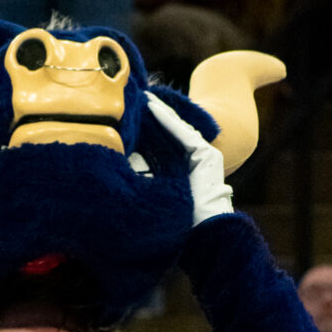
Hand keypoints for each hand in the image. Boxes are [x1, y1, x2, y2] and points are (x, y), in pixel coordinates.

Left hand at [144, 91, 231, 225]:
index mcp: (188, 170)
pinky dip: (168, 122)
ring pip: (179, 130)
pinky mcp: (208, 155)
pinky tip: (153, 110)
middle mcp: (199, 161)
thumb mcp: (158, 194)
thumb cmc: (178, 222)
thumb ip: (148, 180)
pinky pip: (184, 134)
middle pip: (175, 133)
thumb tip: (122, 170)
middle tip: (140, 100)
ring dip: (161, 114)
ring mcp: (206, 156)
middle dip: (157, 116)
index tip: (136, 117)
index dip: (153, 129)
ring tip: (145, 100)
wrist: (201, 232)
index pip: (168, 144)